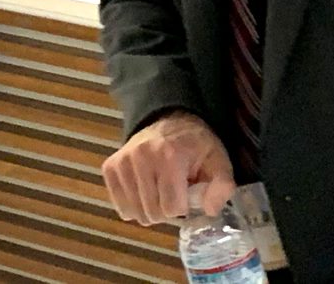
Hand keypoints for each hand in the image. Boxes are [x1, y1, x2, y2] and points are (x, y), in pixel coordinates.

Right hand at [101, 111, 235, 225]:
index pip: (172, 208)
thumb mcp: (218, 161)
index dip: (183, 207)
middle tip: (173, 194)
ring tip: (159, 192)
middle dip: (166, 211)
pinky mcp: (110, 166)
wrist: (168, 121)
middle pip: (152, 213)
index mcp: (170, 156)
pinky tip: (143, 192)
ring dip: (149, 210)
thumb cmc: (194, 145)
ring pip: (135, 212)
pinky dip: (132, 205)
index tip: (186, 195)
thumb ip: (222, 187)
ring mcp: (123, 161)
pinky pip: (119, 204)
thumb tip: (209, 210)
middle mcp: (142, 156)